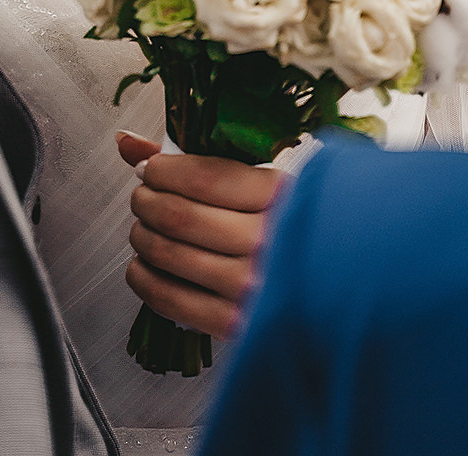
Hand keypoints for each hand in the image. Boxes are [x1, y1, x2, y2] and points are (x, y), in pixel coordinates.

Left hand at [116, 131, 282, 339]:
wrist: (340, 287)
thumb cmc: (299, 225)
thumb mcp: (264, 182)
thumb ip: (198, 162)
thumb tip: (127, 142)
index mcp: (282, 196)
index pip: (204, 177)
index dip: (163, 169)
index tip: (150, 167)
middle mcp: (268, 241)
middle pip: (178, 215)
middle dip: (146, 200)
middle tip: (143, 196)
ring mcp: (252, 286)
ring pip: (169, 253)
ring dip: (142, 236)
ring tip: (144, 228)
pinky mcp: (237, 325)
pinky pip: (171, 300)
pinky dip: (144, 279)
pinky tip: (142, 266)